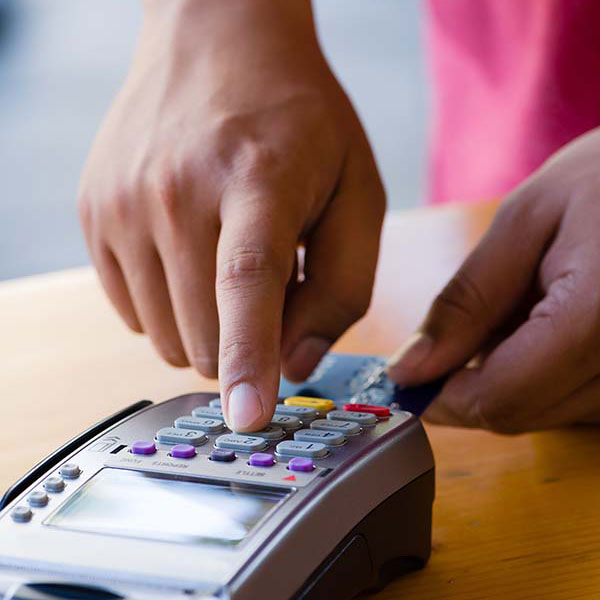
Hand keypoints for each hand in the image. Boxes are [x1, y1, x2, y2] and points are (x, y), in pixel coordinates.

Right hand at [78, 0, 384, 430]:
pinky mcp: (94, 215)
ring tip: (227, 258)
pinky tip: (191, 253)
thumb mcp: (355, 194)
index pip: (247, 282)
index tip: (248, 418)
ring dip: (207, 326)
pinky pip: (134, 311)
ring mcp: (123, 203)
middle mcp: (175, 190)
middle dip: (247, 343)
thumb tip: (299, 363)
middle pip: (206, 331)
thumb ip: (342, 288)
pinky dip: (171, 305)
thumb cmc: (299, 121)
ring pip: (167, 336)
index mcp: (255, 178)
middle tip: (270, 287)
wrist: (216, 43)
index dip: (250, 358)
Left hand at [388, 128, 599, 431]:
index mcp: (598, 313)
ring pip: (548, 414)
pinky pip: (578, 402)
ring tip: (516, 312)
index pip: (503, 397)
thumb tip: (410, 368)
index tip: (410, 376)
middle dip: (470, 386)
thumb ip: (465, 301)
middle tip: (456, 335)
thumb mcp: (522, 223)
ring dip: (509, 379)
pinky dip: (543, 375)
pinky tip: (545, 326)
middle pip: (522, 413)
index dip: (443, 396)